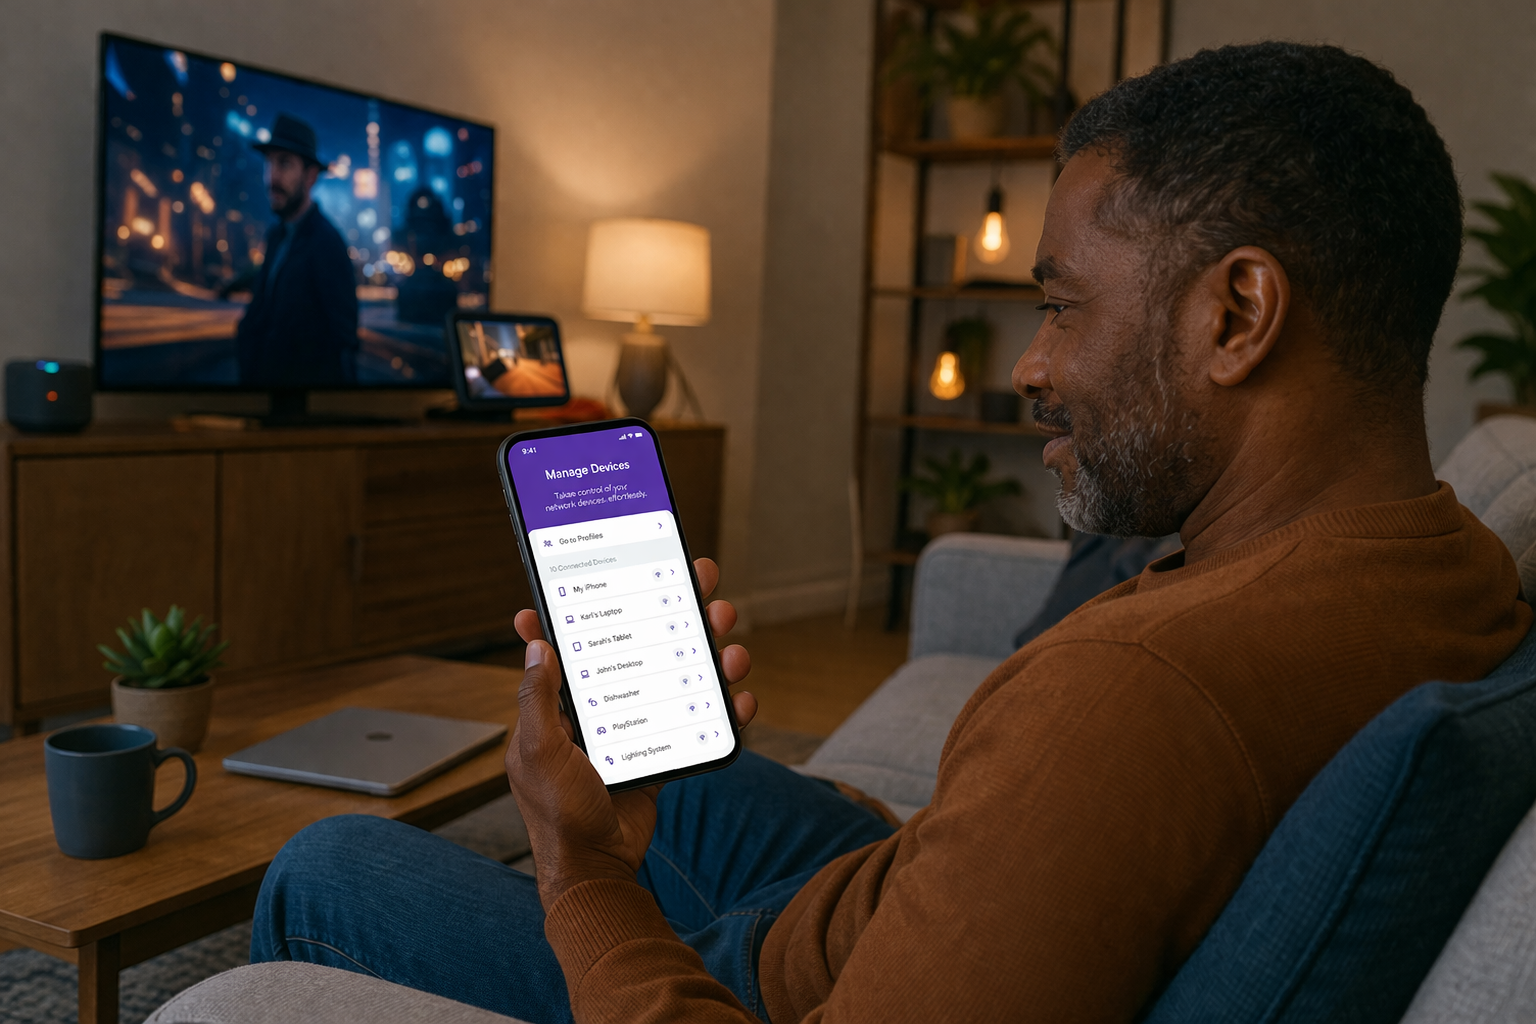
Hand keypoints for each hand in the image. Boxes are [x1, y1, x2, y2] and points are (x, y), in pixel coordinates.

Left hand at [505, 557, 754, 910]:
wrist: (597, 868)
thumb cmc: (557, 813)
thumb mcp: (538, 751)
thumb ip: (539, 698)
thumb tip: (537, 643)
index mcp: (562, 703)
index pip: (573, 641)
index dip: (587, 602)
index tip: (605, 567)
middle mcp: (601, 706)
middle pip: (642, 643)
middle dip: (676, 610)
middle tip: (703, 582)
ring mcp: (637, 726)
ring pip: (678, 673)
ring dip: (709, 652)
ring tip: (732, 642)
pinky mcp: (664, 751)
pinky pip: (699, 720)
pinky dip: (723, 708)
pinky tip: (739, 697)